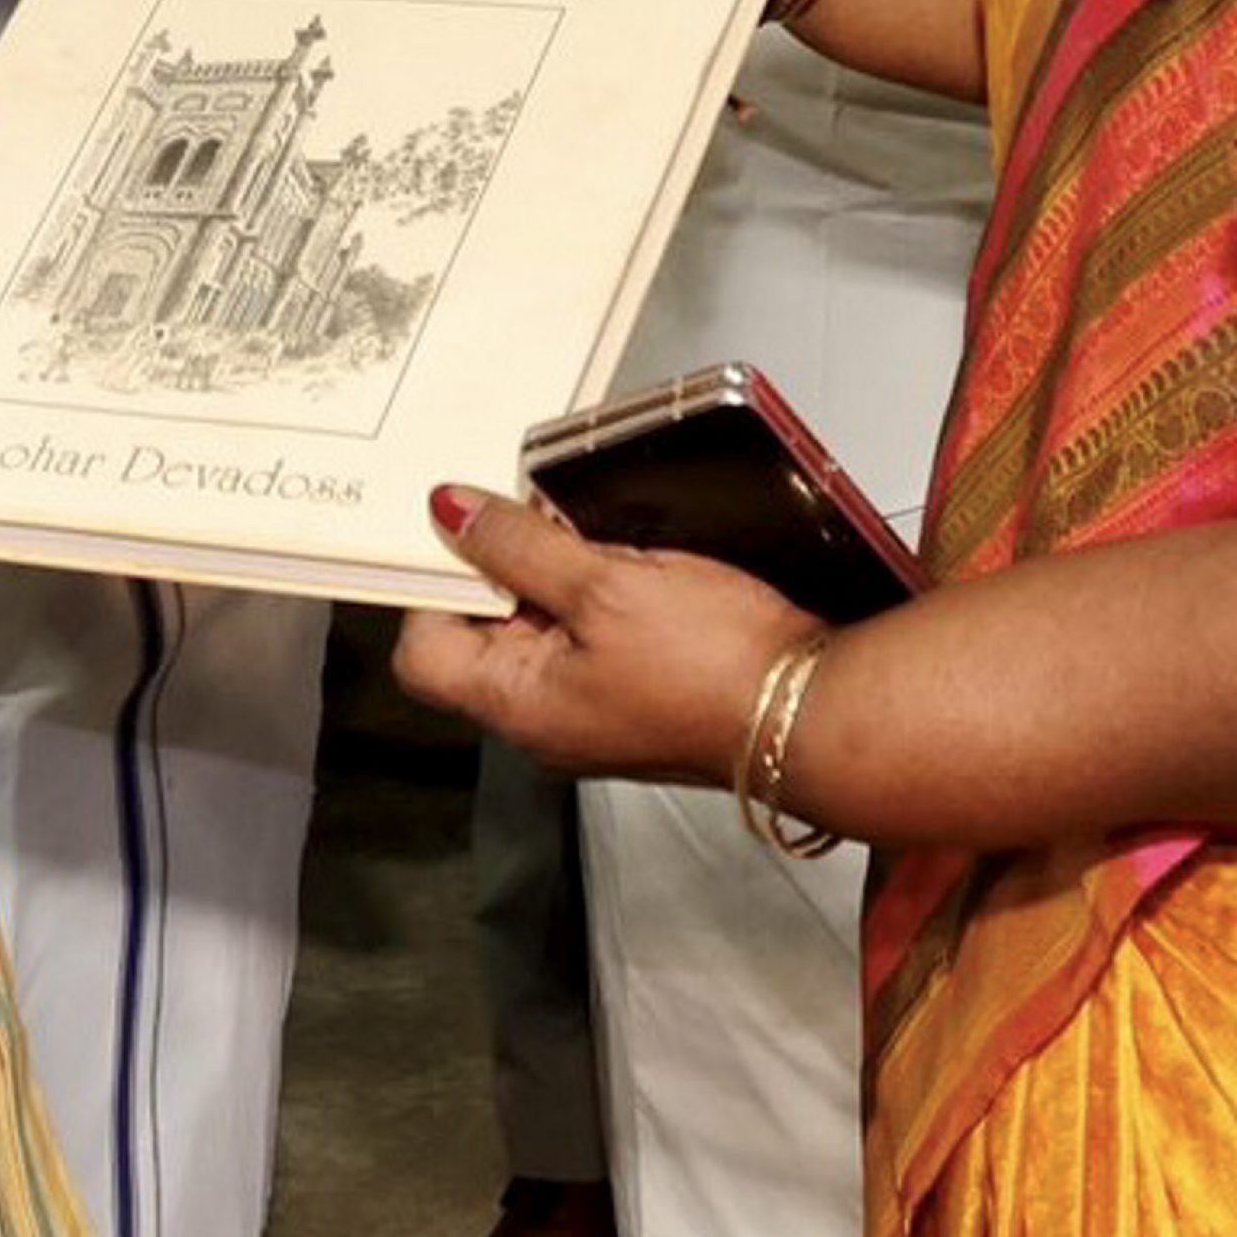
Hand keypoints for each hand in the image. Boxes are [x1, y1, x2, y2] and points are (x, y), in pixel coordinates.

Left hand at [391, 481, 825, 793]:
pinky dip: (599, 596)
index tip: (468, 531)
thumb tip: (451, 513)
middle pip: (482, 637)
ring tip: (598, 542)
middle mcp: (546, 722)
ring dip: (558, 577)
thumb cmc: (717, 665)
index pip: (424, 652)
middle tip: (543, 521)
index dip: (435, 586)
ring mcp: (592, 714)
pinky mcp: (637, 697)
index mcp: (519, 706)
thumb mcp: (605, 584)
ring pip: (540, 631)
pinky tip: (633, 568)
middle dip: (505, 570)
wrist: (811, 709)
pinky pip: (590, 639)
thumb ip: (518, 546)